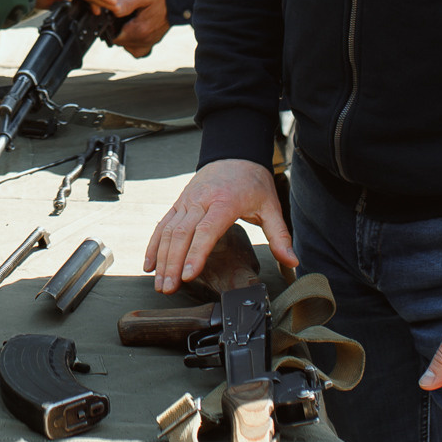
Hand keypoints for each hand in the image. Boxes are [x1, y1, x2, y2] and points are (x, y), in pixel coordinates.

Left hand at [107, 0, 170, 55]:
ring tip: (125, 23)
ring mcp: (150, 41)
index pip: (114, 37)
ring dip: (124, 38)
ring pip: (129, 47)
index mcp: (139, 30)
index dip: (109, 27)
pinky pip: (140, 50)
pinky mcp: (155, 39)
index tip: (111, 17)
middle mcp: (144, 40)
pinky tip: (134, 31)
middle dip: (116, 31)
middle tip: (118, 17)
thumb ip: (126, 3)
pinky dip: (134, 43)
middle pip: (120, 43)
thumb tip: (112, 9)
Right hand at [142, 159, 295, 291]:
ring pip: (168, 231)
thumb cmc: (252, 181)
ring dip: (161, 258)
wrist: (234, 154)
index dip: (195, 254)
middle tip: (169, 288)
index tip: (188, 275)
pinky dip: (154, 245)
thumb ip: (280, 235)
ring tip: (160, 283)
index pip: (206, 231)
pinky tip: (150, 263)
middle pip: (182, 234)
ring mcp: (186, 201)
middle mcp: (201, 201)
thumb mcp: (271, 206)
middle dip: (172, 264)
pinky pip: (163, 224)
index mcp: (225, 202)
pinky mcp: (179, 203)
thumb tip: (292, 260)